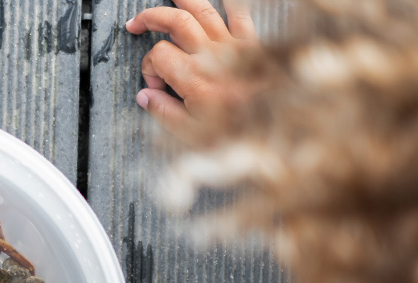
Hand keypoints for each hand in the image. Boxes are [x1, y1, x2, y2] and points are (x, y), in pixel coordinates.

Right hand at [125, 0, 258, 140]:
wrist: (280, 128)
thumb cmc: (239, 134)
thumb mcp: (192, 135)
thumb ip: (165, 113)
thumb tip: (146, 96)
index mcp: (194, 78)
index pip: (158, 56)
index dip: (149, 68)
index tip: (154, 86)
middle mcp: (210, 55)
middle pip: (175, 21)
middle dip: (151, 18)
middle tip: (136, 24)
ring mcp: (232, 45)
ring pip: (202, 10)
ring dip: (181, 0)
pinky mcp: (251, 44)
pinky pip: (240, 14)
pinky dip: (230, 2)